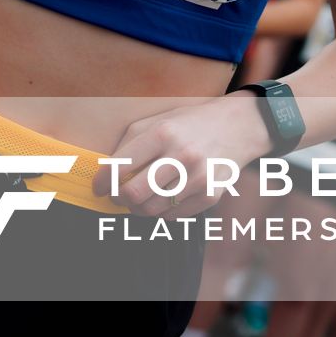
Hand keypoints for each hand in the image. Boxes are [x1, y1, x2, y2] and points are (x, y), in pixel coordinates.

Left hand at [96, 92, 270, 216]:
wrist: (237, 126)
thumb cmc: (190, 123)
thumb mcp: (158, 120)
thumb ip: (130, 143)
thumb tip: (104, 171)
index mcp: (162, 133)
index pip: (119, 166)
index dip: (102, 183)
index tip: (98, 188)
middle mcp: (180, 155)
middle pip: (133, 194)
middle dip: (119, 199)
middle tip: (118, 196)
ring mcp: (198, 177)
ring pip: (152, 209)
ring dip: (140, 208)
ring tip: (141, 197)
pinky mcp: (211, 194)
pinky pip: (174, 216)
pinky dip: (163, 211)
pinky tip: (166, 197)